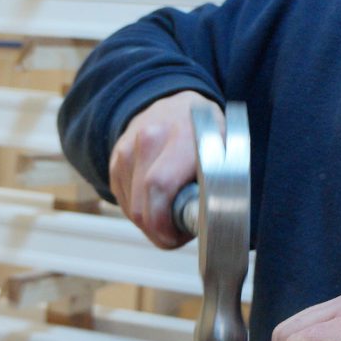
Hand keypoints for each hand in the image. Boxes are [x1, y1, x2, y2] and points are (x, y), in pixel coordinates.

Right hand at [108, 90, 219, 247]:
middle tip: (175, 235)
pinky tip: (156, 200)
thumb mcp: (224, 147)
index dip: (164, 223)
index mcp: (182, 135)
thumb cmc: (206, 132)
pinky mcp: (115, 159)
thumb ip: (220, 180)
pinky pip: (123, 200)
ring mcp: (127, 148)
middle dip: (158, 232)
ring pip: (131, 208)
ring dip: (149, 222)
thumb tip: (216, 223)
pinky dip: (139, 209)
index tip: (176, 238)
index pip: (159, 186)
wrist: (176, 103)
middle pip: (142, 206)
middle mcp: (150, 138)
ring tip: (170, 214)